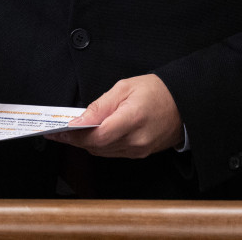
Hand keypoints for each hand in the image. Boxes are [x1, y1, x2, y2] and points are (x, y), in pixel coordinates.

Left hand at [47, 74, 183, 158]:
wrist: (185, 104)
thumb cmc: (158, 91)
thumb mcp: (125, 87)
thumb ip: (100, 105)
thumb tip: (79, 120)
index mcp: (132, 119)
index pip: (96, 136)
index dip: (74, 136)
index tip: (57, 132)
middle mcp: (136, 140)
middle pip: (96, 147)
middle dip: (76, 140)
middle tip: (59, 132)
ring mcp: (139, 150)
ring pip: (103, 152)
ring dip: (87, 143)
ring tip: (73, 133)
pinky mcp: (141, 154)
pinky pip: (114, 153)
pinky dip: (101, 145)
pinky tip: (94, 135)